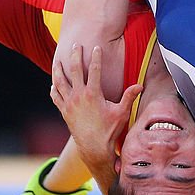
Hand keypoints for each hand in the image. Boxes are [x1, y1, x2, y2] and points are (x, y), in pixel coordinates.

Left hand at [51, 44, 142, 163]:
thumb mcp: (122, 112)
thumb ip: (129, 97)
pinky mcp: (64, 112)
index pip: (94, 69)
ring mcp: (69, 104)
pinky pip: (56, 97)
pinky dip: (54, 88)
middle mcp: (78, 96)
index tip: (96, 47)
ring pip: (60, 82)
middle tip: (75, 45)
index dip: (96, 57)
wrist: (95, 148)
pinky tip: (54, 84)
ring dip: (58, 69)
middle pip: (74, 70)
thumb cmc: (110, 130)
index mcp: (93, 94)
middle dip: (74, 56)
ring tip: (57, 60)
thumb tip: (140, 85)